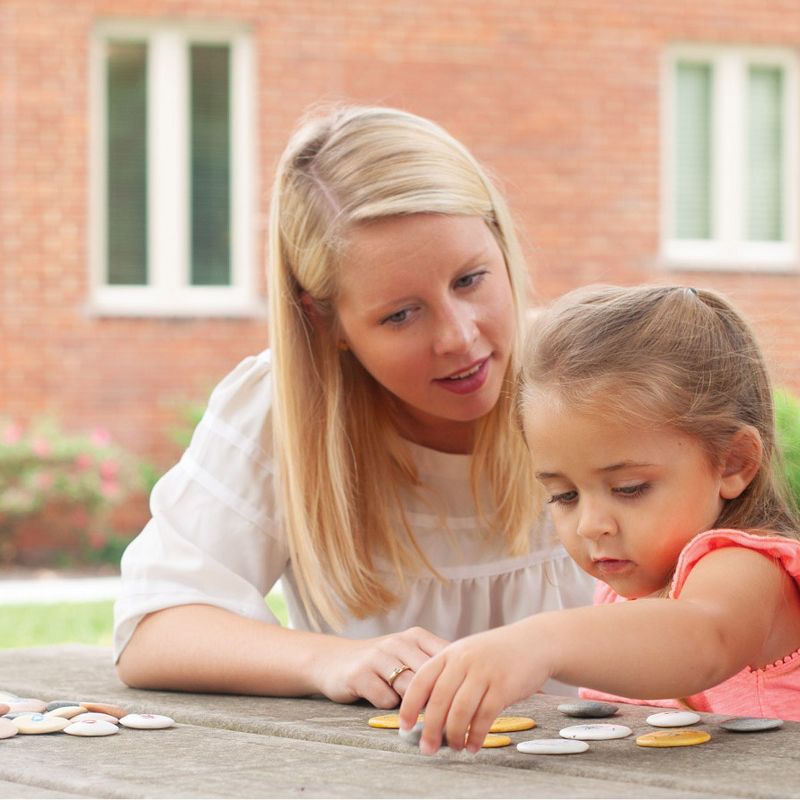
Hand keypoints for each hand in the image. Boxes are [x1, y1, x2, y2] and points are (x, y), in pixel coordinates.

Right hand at [312, 626, 448, 707]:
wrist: (334, 661)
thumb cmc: (381, 664)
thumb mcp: (408, 655)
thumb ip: (434, 667)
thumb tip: (468, 690)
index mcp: (416, 636)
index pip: (447, 657)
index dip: (455, 681)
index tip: (461, 699)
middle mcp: (398, 642)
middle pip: (430, 676)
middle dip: (437, 699)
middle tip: (440, 718)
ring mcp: (378, 656)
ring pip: (410, 688)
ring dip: (414, 706)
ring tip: (412, 713)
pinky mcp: (359, 674)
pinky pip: (385, 699)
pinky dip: (388, 706)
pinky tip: (382, 700)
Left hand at [399, 619, 548, 753]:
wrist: (535, 642)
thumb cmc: (497, 653)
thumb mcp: (467, 654)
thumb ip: (448, 675)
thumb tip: (428, 712)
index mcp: (449, 653)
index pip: (421, 680)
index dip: (410, 705)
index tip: (404, 726)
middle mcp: (463, 660)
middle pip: (438, 700)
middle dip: (430, 729)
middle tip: (427, 748)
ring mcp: (483, 672)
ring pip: (460, 711)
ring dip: (454, 735)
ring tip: (455, 748)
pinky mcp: (503, 687)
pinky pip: (484, 717)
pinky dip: (476, 736)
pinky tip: (473, 745)